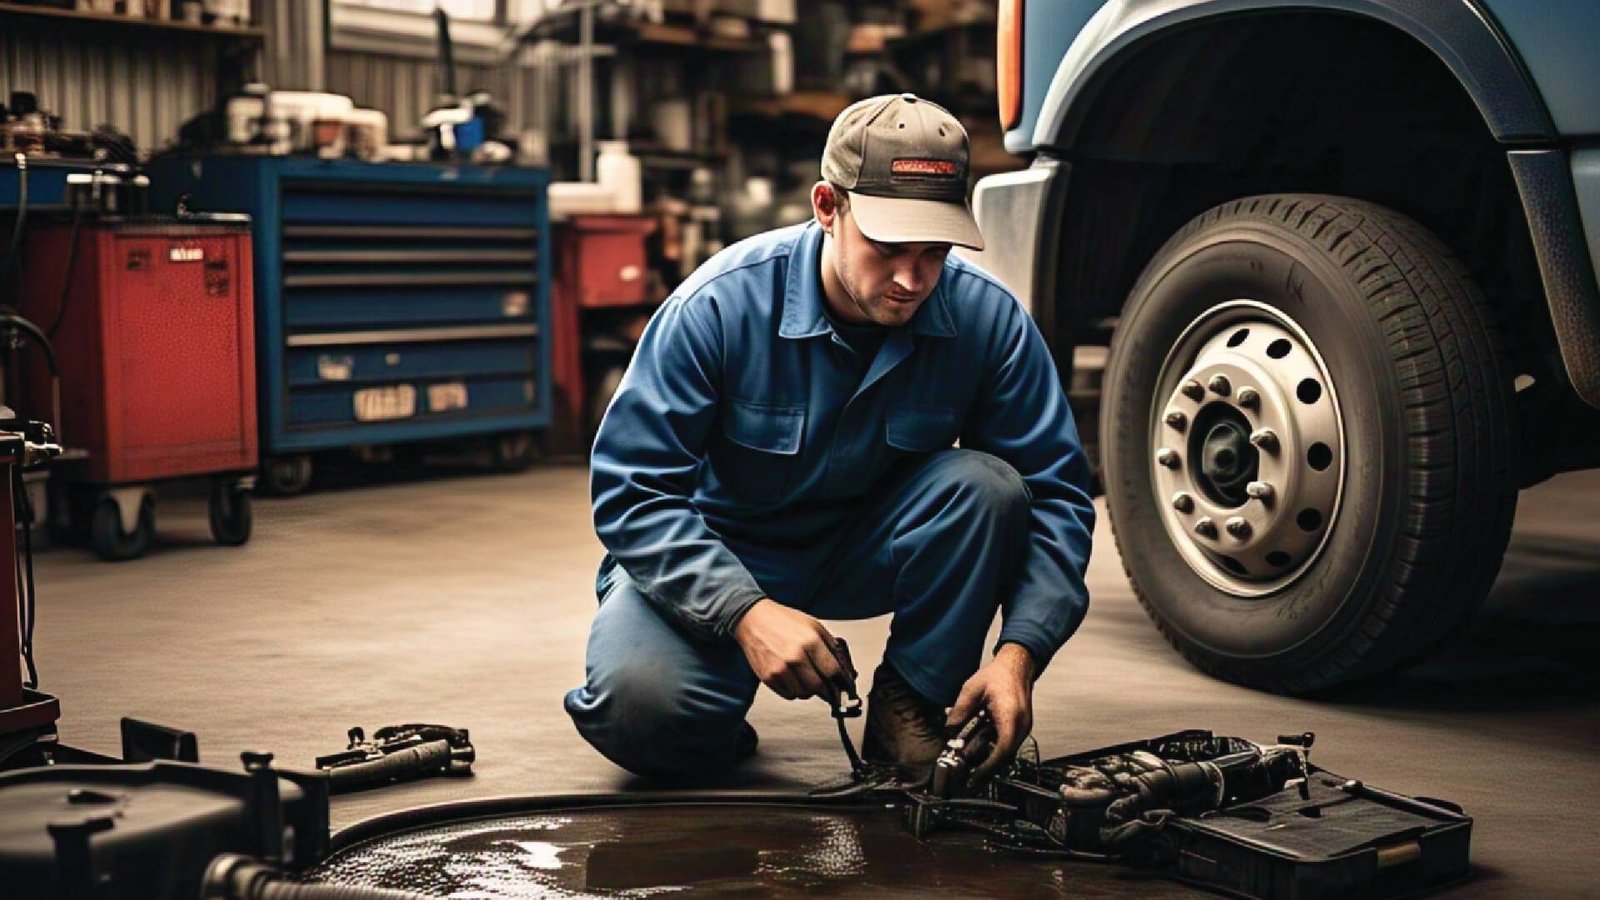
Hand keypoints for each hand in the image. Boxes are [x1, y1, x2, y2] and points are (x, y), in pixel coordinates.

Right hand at [732, 598, 854, 700]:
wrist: (753, 619)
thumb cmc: (783, 621)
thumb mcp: (813, 625)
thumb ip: (830, 646)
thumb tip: (844, 668)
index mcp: (810, 641)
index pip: (833, 671)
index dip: (841, 681)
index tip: (844, 685)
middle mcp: (796, 656)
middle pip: (819, 687)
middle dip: (826, 689)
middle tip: (827, 687)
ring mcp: (780, 668)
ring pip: (804, 694)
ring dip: (809, 690)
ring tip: (807, 679)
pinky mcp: (768, 677)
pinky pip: (788, 695)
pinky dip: (794, 691)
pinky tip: (793, 679)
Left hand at [945, 642, 1036, 780]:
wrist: (1017, 665)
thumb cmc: (998, 675)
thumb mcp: (972, 689)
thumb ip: (960, 710)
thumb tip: (949, 729)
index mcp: (1010, 717)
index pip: (1002, 750)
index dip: (989, 767)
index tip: (975, 777)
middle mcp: (1020, 726)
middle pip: (1006, 757)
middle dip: (988, 772)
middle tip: (971, 783)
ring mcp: (1022, 727)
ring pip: (1007, 753)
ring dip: (991, 763)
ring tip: (973, 773)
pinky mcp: (1020, 727)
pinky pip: (1008, 745)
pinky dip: (995, 752)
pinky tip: (981, 754)